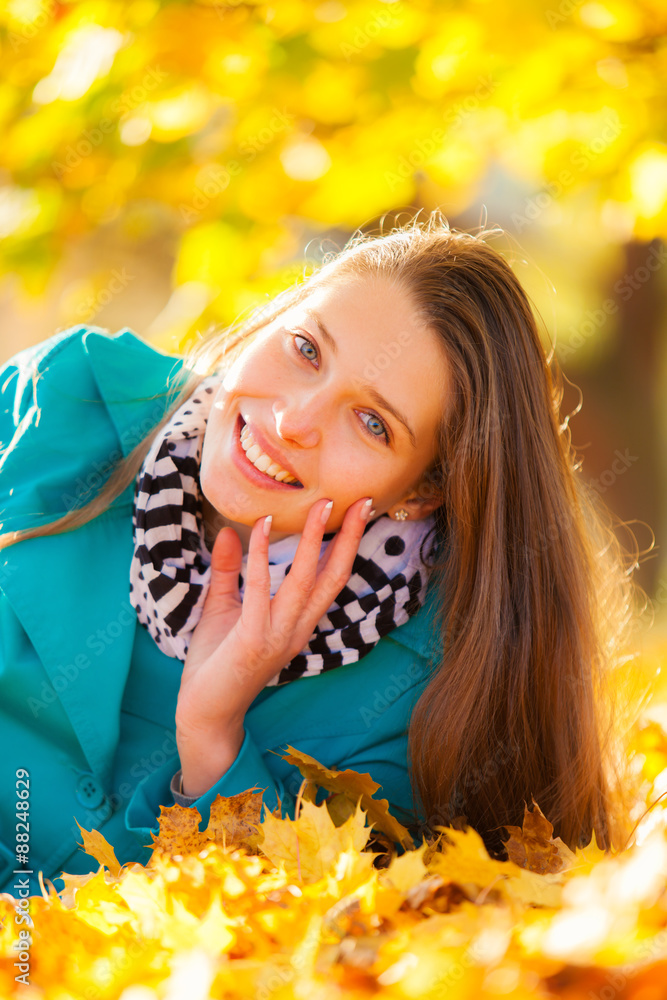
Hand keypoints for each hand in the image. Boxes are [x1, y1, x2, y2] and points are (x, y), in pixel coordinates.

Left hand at [174, 496, 373, 738]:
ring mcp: (279, 635)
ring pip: (305, 579)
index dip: (348, 544)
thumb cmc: (215, 664)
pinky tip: (260, 526)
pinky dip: (260, 555)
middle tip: (362, 499)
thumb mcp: (224, 608)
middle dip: (349, 537)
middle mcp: (298, 629)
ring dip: (313, 539)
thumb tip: (227, 533)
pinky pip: (260, 589)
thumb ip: (230, 572)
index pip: (332, 577)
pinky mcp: (254, 639)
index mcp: (298, 623)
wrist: (204, 713)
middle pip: (333, 576)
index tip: (358, 511)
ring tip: (321, 505)